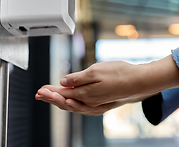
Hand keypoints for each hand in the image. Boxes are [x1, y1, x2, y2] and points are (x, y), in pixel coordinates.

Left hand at [35, 85, 154, 115]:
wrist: (139, 82)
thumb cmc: (119, 74)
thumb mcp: (96, 71)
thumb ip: (77, 78)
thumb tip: (63, 82)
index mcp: (85, 94)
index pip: (62, 94)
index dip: (50, 91)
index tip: (40, 89)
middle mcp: (89, 103)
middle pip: (65, 102)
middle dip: (51, 97)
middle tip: (39, 94)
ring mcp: (96, 105)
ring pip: (73, 105)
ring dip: (59, 101)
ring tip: (50, 97)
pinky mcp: (101, 103)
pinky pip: (82, 107)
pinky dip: (72, 104)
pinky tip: (71, 101)